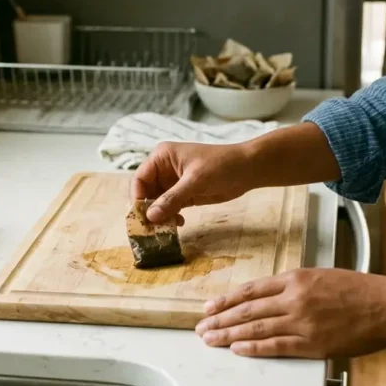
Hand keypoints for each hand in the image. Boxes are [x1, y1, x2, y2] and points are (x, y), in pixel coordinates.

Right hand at [132, 141, 256, 222]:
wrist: (248, 169)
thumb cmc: (221, 165)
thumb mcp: (195, 181)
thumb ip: (172, 198)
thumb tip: (150, 216)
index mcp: (162, 157)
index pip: (140, 178)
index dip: (137, 197)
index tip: (141, 216)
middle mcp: (164, 169)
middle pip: (146, 192)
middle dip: (148, 210)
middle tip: (152, 228)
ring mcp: (173, 182)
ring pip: (157, 203)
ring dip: (160, 216)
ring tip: (166, 229)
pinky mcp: (184, 194)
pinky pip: (170, 208)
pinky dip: (170, 217)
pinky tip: (178, 223)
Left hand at [194, 268, 385, 357]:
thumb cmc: (360, 290)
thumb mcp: (322, 276)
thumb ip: (295, 285)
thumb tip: (269, 296)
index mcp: (297, 277)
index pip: (252, 289)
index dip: (227, 299)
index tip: (209, 305)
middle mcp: (295, 298)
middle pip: (248, 309)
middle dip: (220, 318)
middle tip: (201, 326)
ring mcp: (303, 321)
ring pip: (256, 327)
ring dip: (229, 334)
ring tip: (210, 339)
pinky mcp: (313, 343)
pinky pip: (276, 346)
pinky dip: (253, 347)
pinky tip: (237, 349)